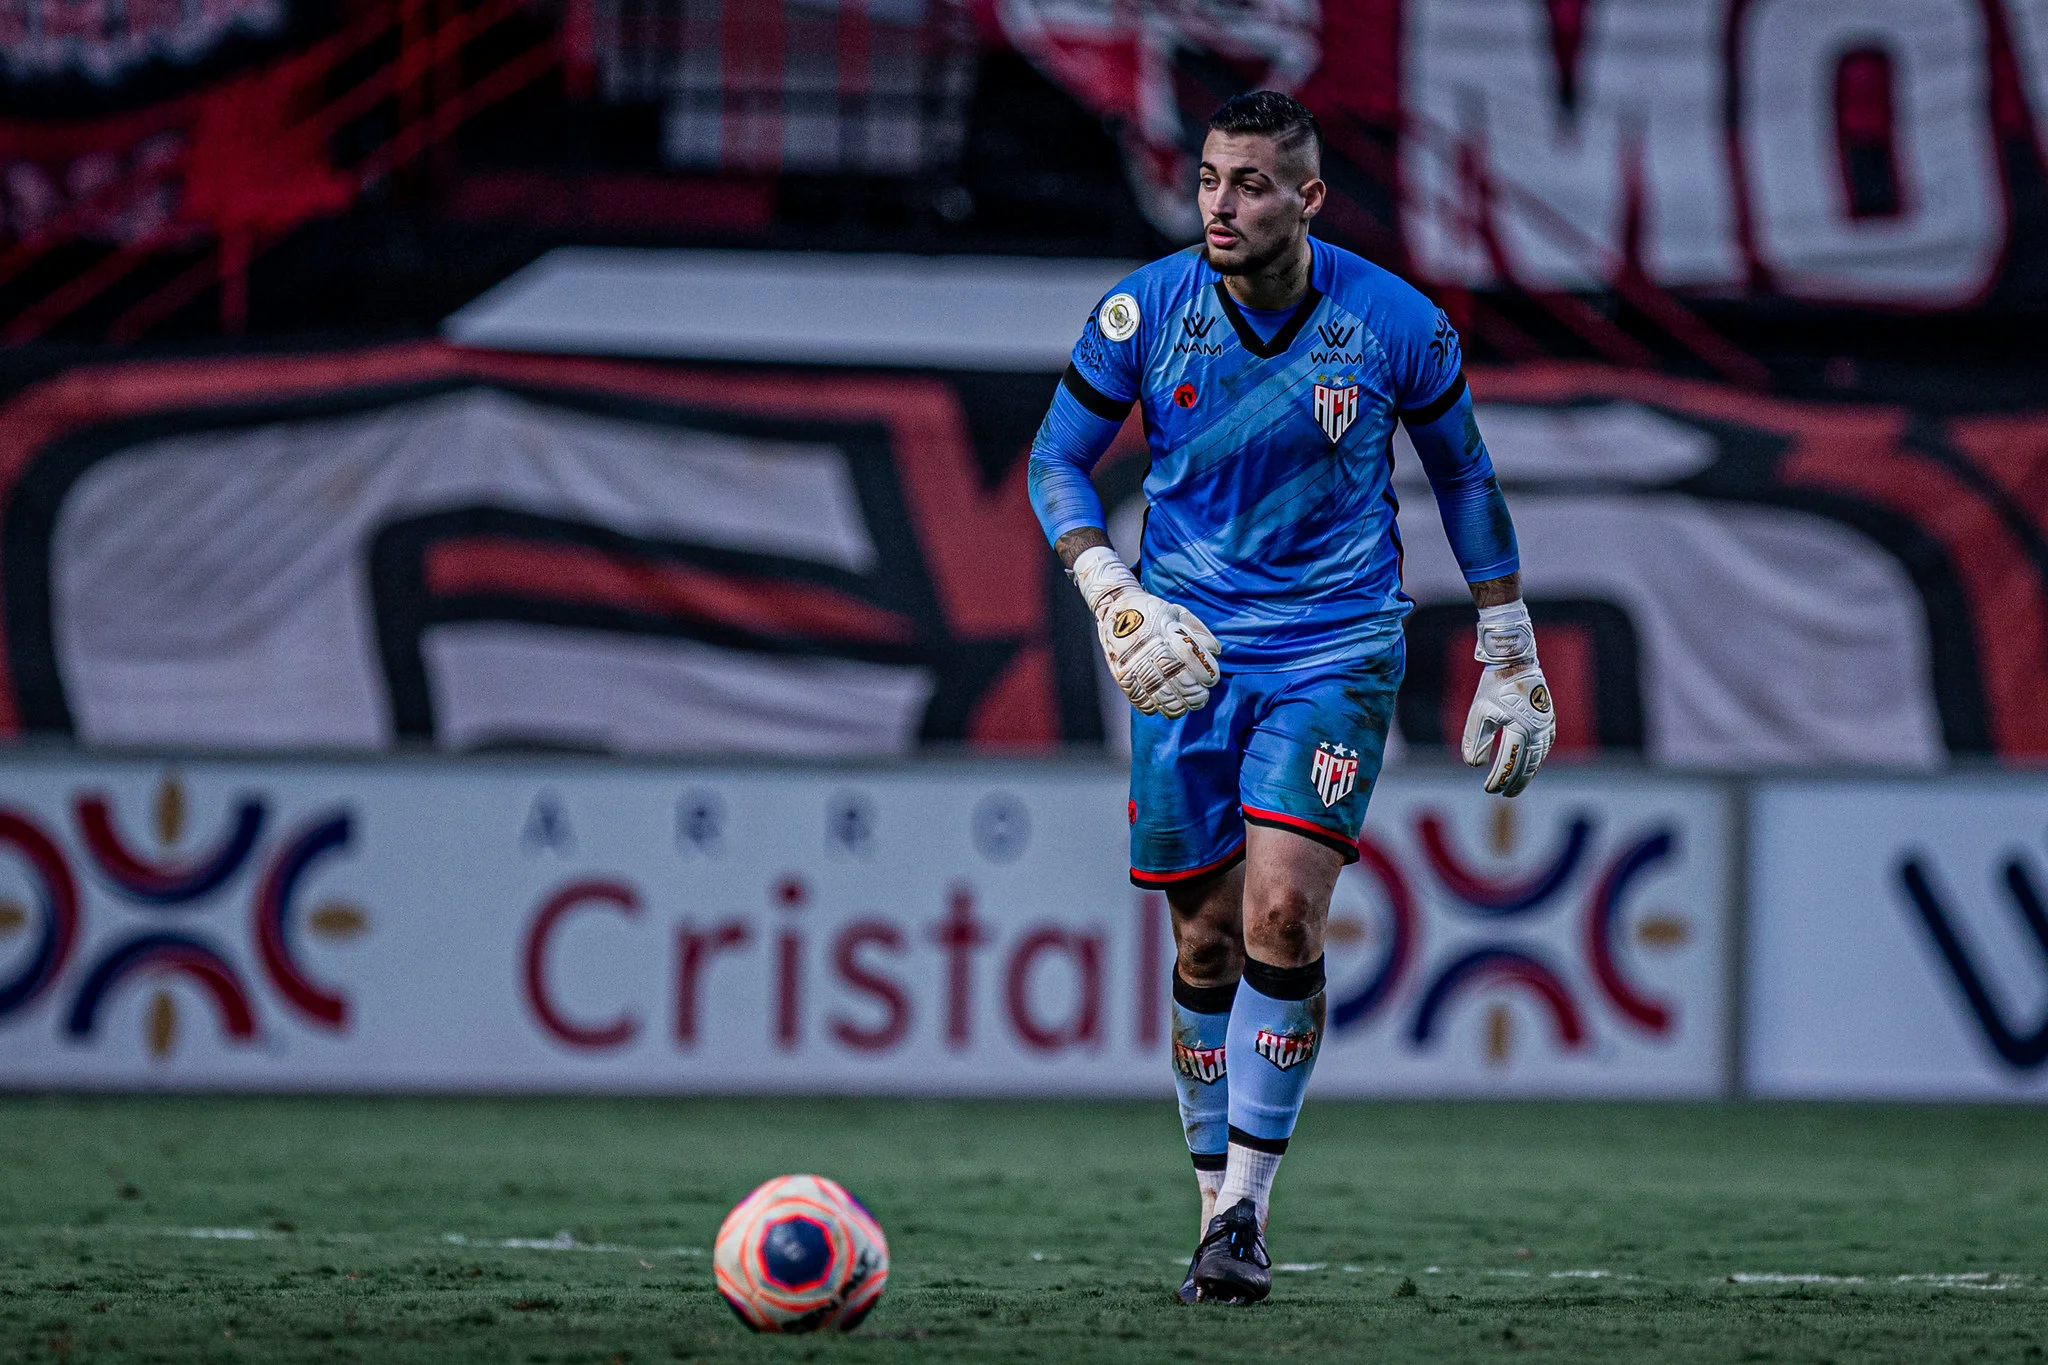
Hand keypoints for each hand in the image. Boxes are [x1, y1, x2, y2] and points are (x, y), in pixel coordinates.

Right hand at [1070, 547, 1221, 717]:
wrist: (1113, 608)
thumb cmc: (1151, 612)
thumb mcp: (1176, 612)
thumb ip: (1197, 630)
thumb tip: (1215, 651)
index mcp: (1163, 628)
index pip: (1189, 654)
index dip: (1204, 670)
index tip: (1212, 680)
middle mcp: (1147, 646)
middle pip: (1175, 677)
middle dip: (1193, 693)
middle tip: (1201, 698)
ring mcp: (1132, 662)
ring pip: (1158, 693)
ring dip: (1175, 705)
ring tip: (1185, 707)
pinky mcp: (1120, 675)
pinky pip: (1138, 698)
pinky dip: (1152, 707)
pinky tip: (1163, 707)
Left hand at [1460, 602, 1553, 796]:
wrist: (1517, 662)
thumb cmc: (1494, 686)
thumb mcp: (1479, 711)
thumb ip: (1474, 740)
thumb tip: (1474, 765)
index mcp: (1520, 728)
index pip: (1509, 762)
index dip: (1499, 778)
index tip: (1488, 789)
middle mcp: (1538, 730)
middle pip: (1526, 766)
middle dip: (1514, 782)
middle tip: (1502, 794)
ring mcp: (1547, 727)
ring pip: (1538, 760)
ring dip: (1526, 775)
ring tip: (1514, 787)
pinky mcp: (1550, 723)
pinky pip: (1543, 748)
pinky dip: (1535, 761)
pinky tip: (1526, 768)